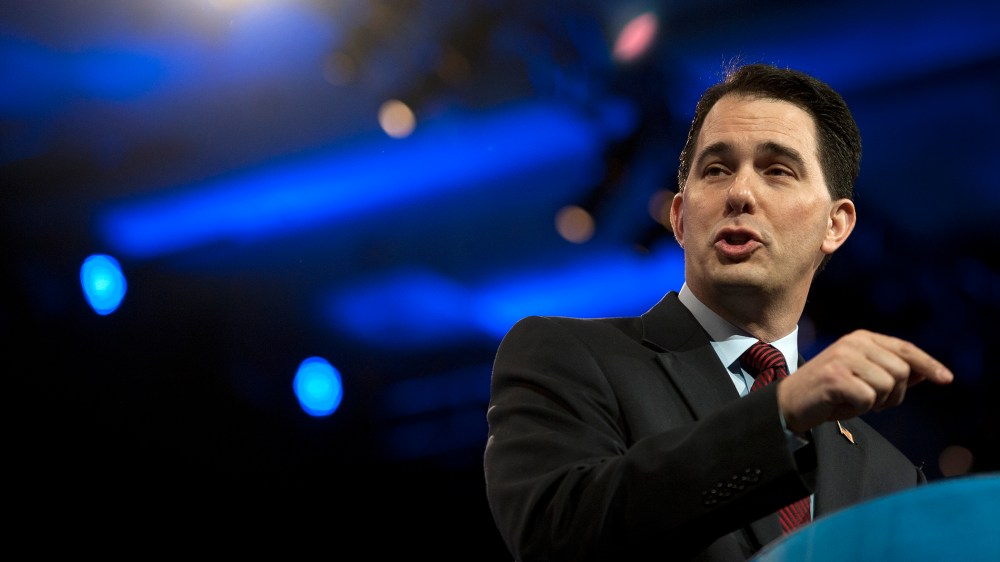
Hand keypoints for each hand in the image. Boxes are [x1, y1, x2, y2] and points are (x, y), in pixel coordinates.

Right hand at [776, 329, 953, 433]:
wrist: (789, 403)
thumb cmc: (828, 393)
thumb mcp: (862, 378)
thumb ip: (891, 373)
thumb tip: (925, 374)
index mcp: (861, 338)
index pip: (904, 349)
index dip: (928, 364)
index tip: (946, 379)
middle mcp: (853, 343)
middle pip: (902, 371)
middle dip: (894, 394)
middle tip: (869, 401)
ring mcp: (843, 358)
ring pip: (888, 386)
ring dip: (875, 402)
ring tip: (851, 401)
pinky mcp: (835, 377)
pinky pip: (868, 399)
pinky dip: (858, 409)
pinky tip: (840, 405)